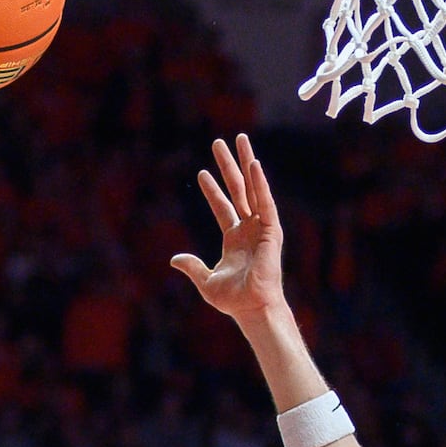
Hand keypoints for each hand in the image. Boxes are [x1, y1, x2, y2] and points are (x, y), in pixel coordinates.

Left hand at [170, 135, 285, 328]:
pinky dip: (260, 183)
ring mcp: (260, 227)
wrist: (252, 308)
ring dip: (246, 162)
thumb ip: (192, 266)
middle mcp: (248, 229)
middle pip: (237, 189)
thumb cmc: (233, 300)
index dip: (212, 189)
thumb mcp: (205, 281)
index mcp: (234, 240)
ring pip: (252, 188)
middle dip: (228, 165)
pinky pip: (265, 201)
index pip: (222, 207)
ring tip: (240, 139)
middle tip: (219, 142)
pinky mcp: (271, 230)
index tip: (202, 173)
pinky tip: (253, 164)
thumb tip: (174, 259)